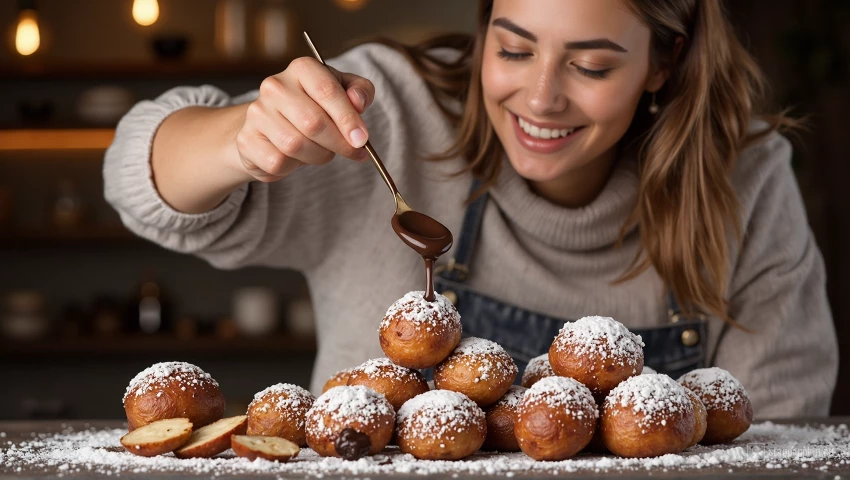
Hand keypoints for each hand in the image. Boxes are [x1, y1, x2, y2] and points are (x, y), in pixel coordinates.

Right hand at [235, 57, 374, 181]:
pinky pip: (278, 162)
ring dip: (319, 155)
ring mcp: (257, 113)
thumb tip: (359, 101)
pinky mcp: (247, 140)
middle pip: (314, 122)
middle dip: (339, 143)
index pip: (327, 90)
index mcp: (302, 69)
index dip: (348, 118)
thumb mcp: (342, 92)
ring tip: (322, 151)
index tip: (362, 139)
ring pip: (297, 145)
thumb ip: (359, 91)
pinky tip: (296, 158)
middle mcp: (275, 86)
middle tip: (352, 151)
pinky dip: (294, 166)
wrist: (271, 128)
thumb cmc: (314, 107)